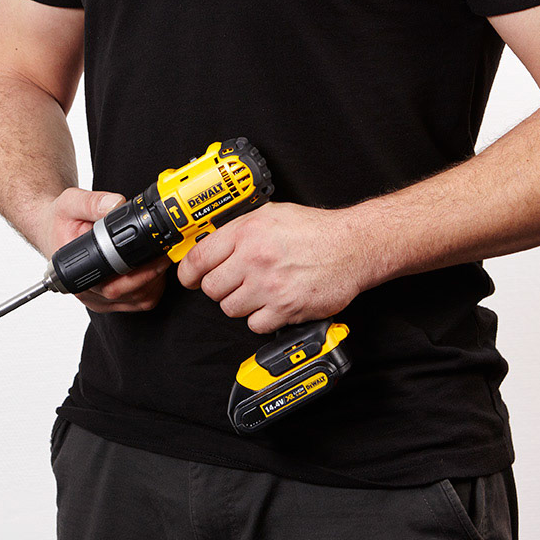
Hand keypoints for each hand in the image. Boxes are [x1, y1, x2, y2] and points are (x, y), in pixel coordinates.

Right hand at [41, 187, 170, 313]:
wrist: (52, 229)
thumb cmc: (60, 221)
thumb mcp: (70, 203)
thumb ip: (93, 203)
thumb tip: (115, 205)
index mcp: (76, 273)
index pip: (112, 284)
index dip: (140, 274)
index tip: (157, 256)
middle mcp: (87, 290)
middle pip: (130, 294)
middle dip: (154, 274)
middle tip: (166, 252)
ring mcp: (100, 298)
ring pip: (138, 301)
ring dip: (155, 281)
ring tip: (160, 257)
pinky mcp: (111, 299)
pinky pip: (139, 301)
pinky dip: (153, 287)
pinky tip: (154, 268)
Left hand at [176, 202, 363, 334]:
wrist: (351, 247)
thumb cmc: (315, 230)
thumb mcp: (272, 214)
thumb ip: (240, 228)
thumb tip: (213, 243)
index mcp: (248, 232)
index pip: (199, 258)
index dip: (188, 272)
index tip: (190, 278)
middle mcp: (255, 259)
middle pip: (212, 288)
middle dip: (219, 288)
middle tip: (233, 282)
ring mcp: (269, 286)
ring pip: (231, 309)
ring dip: (241, 303)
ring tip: (258, 290)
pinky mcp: (285, 309)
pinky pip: (255, 325)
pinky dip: (261, 319)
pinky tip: (273, 303)